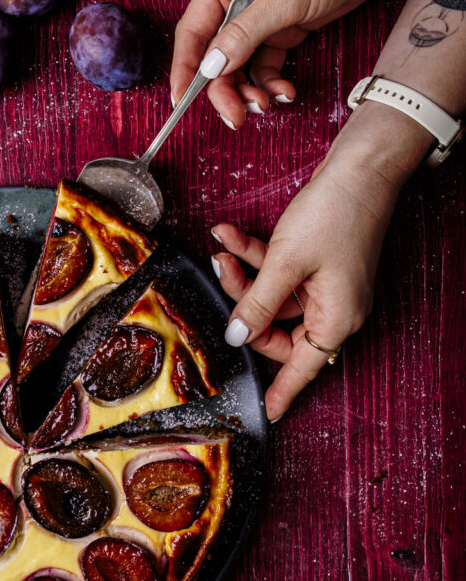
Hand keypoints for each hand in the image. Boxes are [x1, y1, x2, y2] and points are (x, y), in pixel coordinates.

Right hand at [171, 0, 400, 129]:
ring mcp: (258, 19)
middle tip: (237, 116)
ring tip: (268, 104)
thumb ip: (245, 34)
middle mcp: (235, 2)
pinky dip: (272, 83)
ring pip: (239, 67)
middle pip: (215, 57)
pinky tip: (287, 92)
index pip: (192, 34)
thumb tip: (211, 66)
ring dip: (249, 91)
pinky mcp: (281, 30)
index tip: (182, 102)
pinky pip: (266, 65)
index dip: (184, 70)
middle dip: (224, 90)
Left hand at [211, 148, 403, 419]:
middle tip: (220, 273)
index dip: (282, 390)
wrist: (361, 168)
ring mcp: (326, 285)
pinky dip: (256, 256)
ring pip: (273, 295)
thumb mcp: (286, 262)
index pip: (302, 367)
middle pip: (277, 327)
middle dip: (244, 301)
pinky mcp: (317, 263)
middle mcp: (334, 308)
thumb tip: (237, 336)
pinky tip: (230, 234)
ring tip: (221, 246)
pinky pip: (280, 272)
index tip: (267, 412)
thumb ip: (258, 303)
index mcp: (336, 319)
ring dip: (244, 272)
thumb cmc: (335, 214)